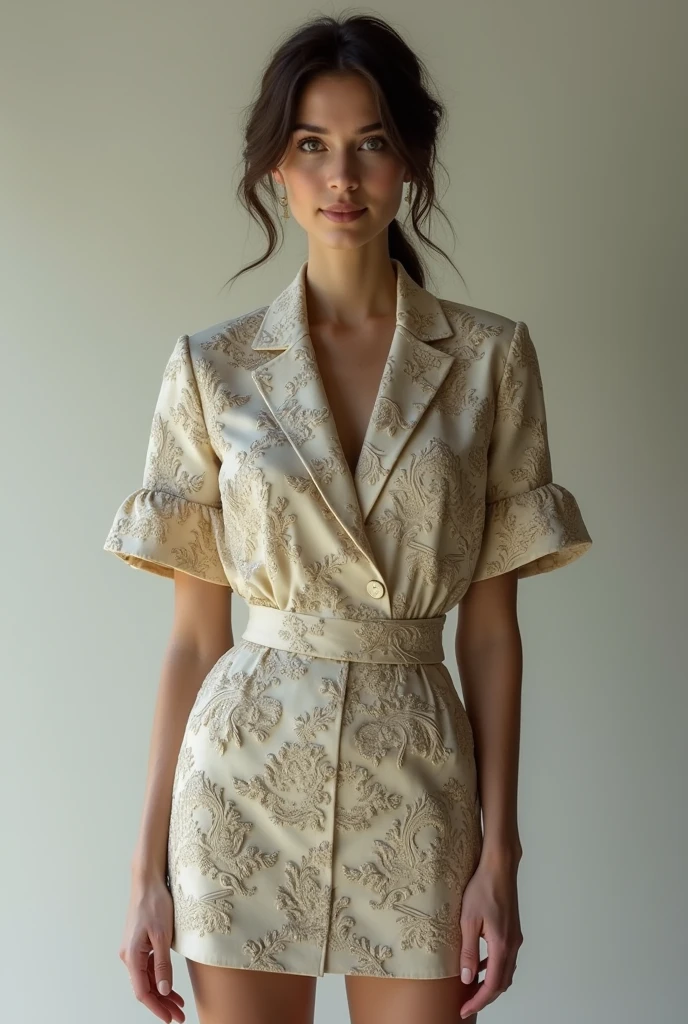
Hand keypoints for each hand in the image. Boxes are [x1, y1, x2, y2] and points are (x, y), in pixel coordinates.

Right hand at [119, 876, 185, 1021]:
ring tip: (178, 1005)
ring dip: (162, 992)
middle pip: (145, 987)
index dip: (157, 1007)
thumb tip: (163, 990)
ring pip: (147, 978)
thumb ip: (162, 964)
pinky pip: (148, 967)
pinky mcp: (139, 943)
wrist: (148, 881)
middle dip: (162, 1004)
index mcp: (132, 956)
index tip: (170, 1018)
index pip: (143, 991)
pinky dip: (159, 978)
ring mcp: (133, 950)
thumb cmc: (155, 904)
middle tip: (179, 1017)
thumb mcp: (162, 936)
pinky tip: (169, 985)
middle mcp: (129, 956)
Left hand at [457, 855, 522, 1018]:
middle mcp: (512, 945)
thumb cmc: (482, 888)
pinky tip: (480, 965)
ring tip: (472, 989)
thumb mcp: (468, 920)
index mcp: (502, 945)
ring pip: (506, 971)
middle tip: (466, 1003)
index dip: (479, 1000)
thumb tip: (467, 979)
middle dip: (485, 996)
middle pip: (502, 982)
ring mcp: (514, 938)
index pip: (493, 985)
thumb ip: (469, 951)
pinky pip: (505, 958)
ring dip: (491, 983)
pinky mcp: (512, 931)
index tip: (465, 1009)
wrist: (499, 867)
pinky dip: (494, 968)